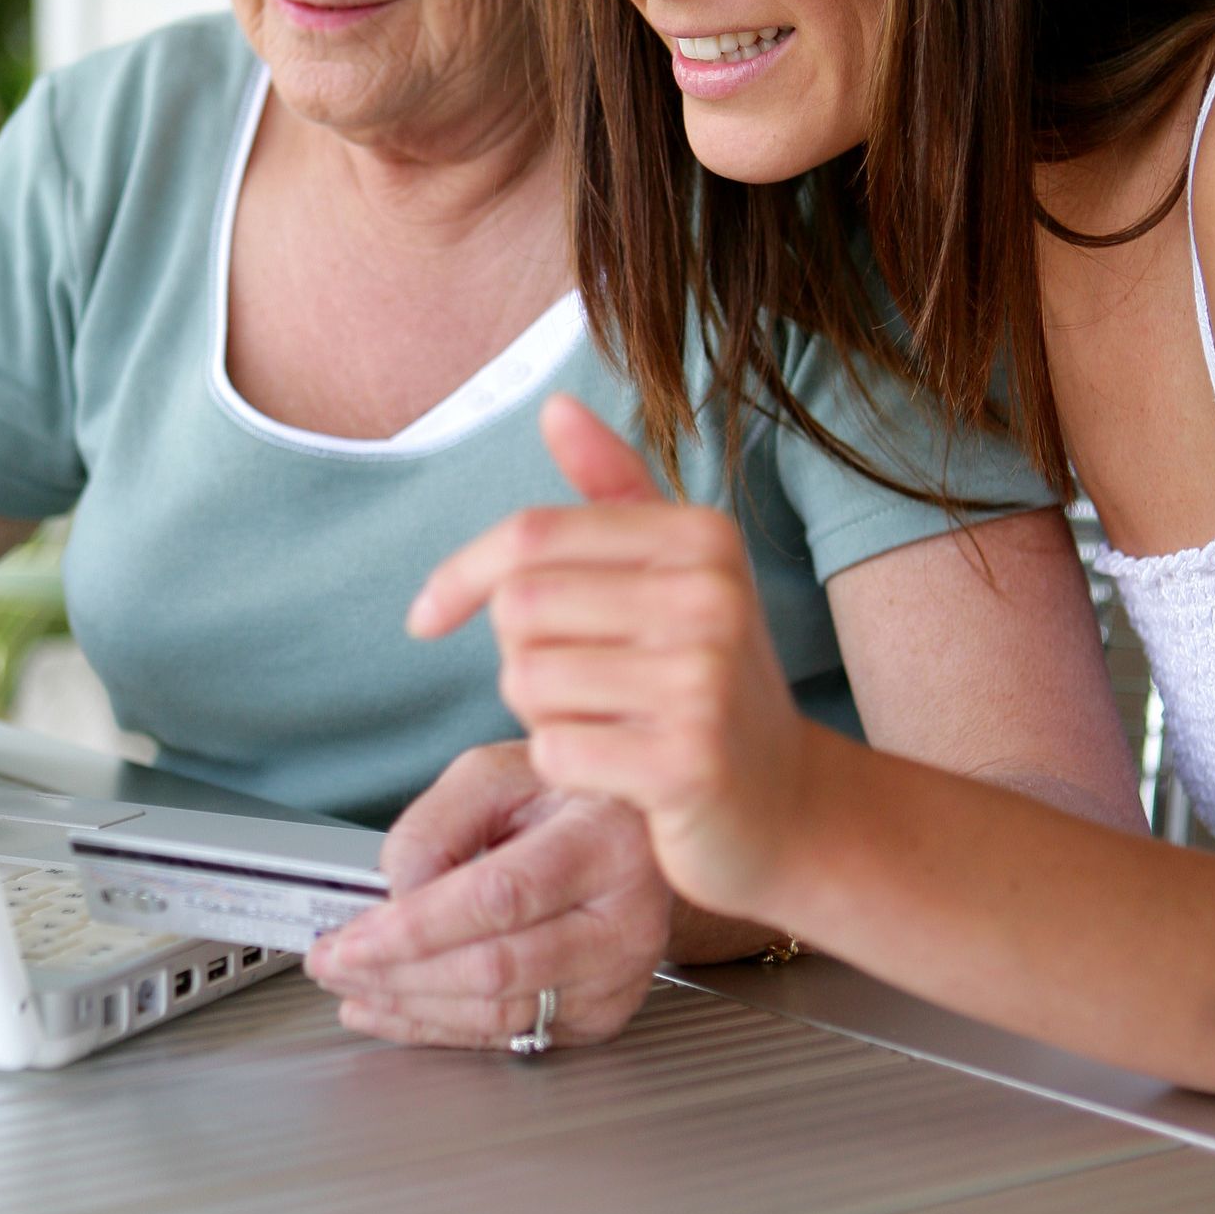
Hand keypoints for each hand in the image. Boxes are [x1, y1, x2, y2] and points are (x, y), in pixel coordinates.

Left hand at [304, 741, 672, 1048]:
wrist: (638, 840)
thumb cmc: (570, 800)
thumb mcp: (500, 772)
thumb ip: (440, 821)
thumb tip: (398, 891)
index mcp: (606, 842)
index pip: (499, 898)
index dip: (417, 927)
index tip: (352, 937)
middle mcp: (625, 918)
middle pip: (494, 968)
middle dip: (397, 973)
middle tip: (332, 961)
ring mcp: (618, 977)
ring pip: (499, 1014)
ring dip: (409, 1006)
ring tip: (350, 984)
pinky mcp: (600, 1015)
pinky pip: (508, 1035)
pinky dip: (437, 1028)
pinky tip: (390, 1009)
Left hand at [405, 396, 813, 925]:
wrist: (789, 806)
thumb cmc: (712, 682)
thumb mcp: (678, 574)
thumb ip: (616, 489)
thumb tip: (555, 407)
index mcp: (703, 537)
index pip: (532, 534)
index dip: (459, 575)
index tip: (425, 617)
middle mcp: (712, 597)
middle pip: (519, 608)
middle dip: (522, 655)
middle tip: (582, 688)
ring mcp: (705, 681)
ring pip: (528, 682)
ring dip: (542, 715)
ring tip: (608, 724)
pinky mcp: (687, 764)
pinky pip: (555, 752)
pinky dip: (566, 769)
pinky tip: (619, 772)